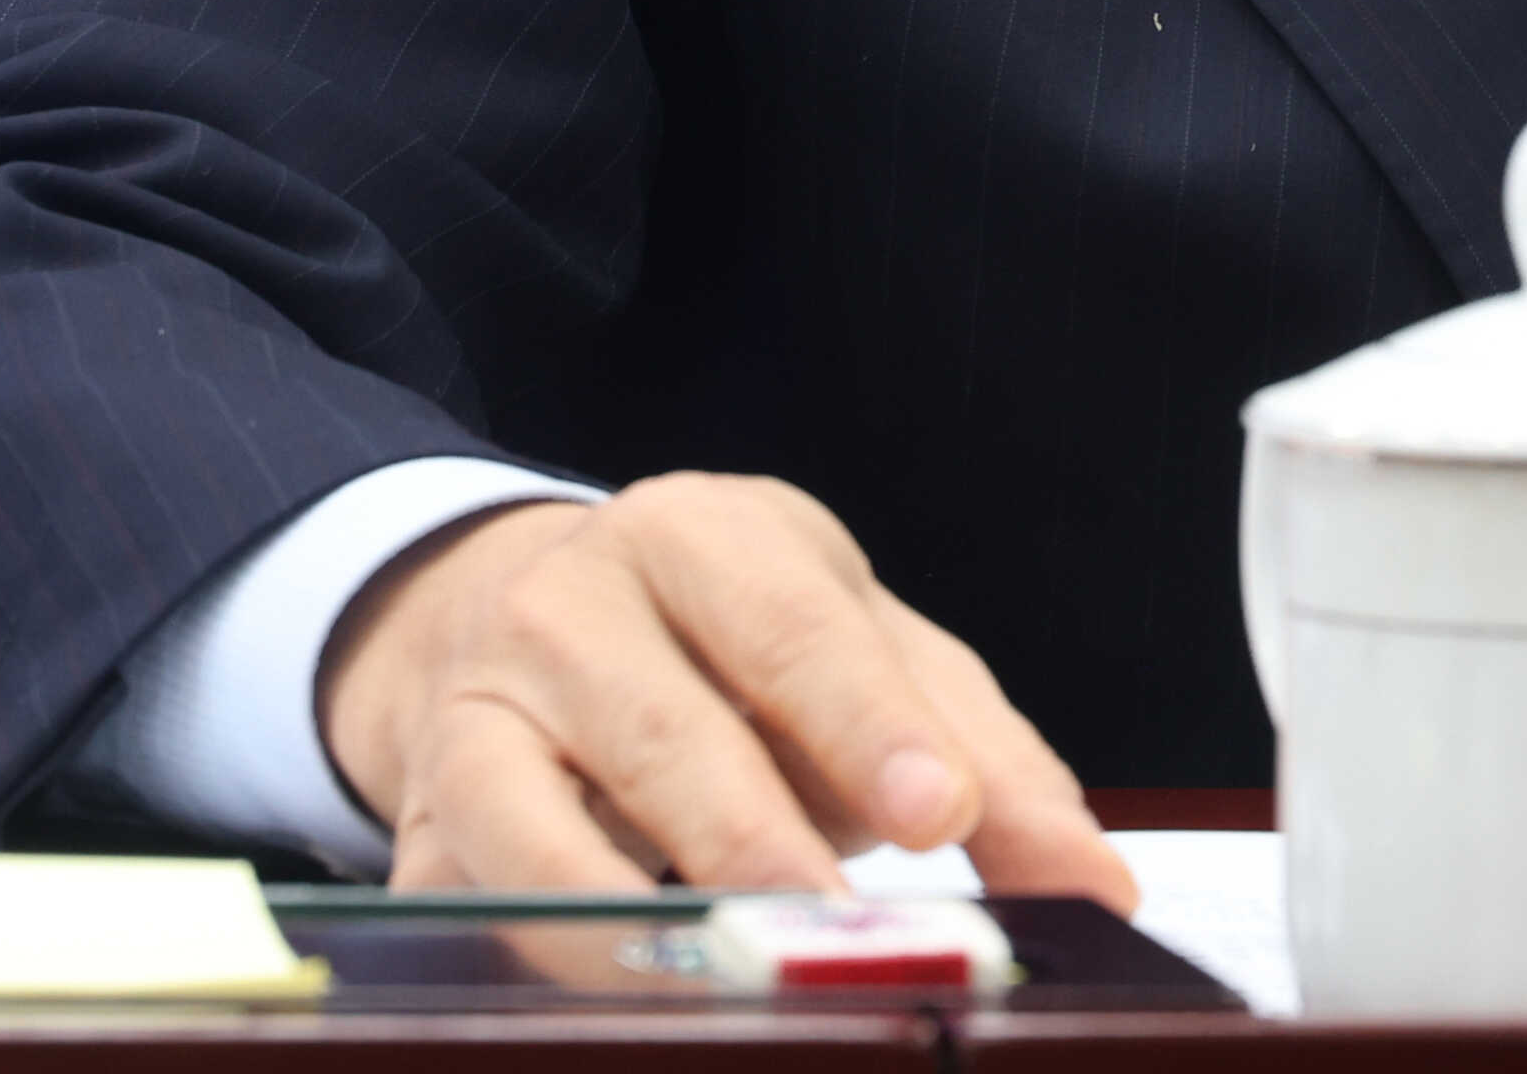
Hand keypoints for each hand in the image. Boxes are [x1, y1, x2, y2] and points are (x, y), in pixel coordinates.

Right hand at [315, 474, 1134, 905]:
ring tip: (743, 973)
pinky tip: (635, 988)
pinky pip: (474, 899)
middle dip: (761, 840)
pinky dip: (550, 953)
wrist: (527, 630)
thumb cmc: (732, 656)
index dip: (868, 727)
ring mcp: (481, 712)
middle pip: (669, 728)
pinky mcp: (427, 819)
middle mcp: (572, 603)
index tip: (944, 817)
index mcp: (704, 536)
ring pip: (542, 821)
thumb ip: (990, 764)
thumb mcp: (869, 661)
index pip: (794, 626)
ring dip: (644, 915)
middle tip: (847, 933)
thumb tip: (1098, 888)